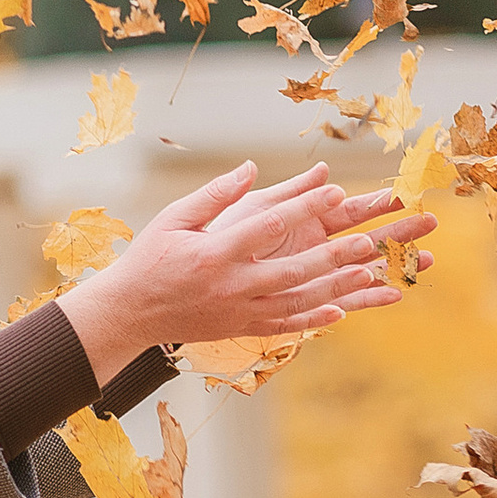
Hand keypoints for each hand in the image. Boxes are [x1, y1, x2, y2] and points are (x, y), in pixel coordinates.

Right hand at [58, 161, 436, 380]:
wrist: (129, 312)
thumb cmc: (151, 258)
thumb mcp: (175, 217)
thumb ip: (216, 194)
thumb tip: (251, 167)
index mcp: (213, 253)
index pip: (266, 226)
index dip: (302, 208)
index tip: (333, 191)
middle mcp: (229, 286)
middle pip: (290, 271)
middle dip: (331, 257)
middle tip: (367, 241)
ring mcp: (236, 312)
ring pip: (295, 303)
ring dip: (333, 289)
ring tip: (366, 274)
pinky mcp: (239, 329)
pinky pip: (282, 327)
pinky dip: (312, 321)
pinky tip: (341, 311)